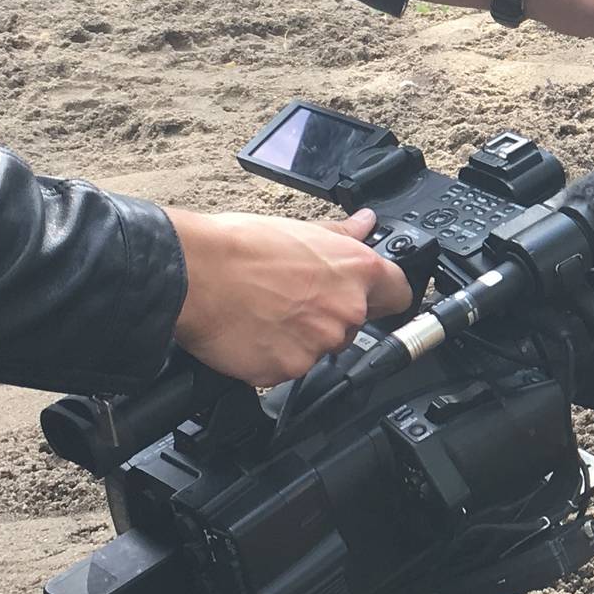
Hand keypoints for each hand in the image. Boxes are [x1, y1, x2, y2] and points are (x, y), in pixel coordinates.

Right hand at [166, 207, 415, 385]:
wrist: (194, 274)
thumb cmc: (239, 247)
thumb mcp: (299, 230)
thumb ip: (341, 235)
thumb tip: (364, 223)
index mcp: (355, 271)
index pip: (399, 294)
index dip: (385, 296)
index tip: (374, 298)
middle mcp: (346, 310)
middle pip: (354, 325)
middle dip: (329, 316)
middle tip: (292, 300)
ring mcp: (319, 344)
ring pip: (320, 348)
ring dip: (300, 338)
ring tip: (266, 313)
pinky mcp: (289, 369)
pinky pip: (288, 368)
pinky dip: (273, 356)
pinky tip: (254, 332)